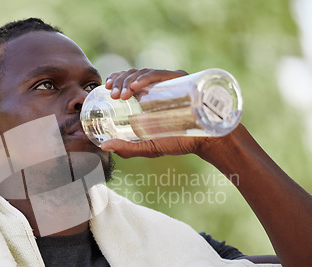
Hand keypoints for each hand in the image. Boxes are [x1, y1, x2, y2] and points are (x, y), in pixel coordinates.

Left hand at [102, 68, 217, 157]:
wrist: (208, 141)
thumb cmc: (179, 143)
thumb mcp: (148, 147)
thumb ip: (127, 149)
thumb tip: (104, 147)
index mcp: (149, 96)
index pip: (129, 80)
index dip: (117, 79)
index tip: (107, 88)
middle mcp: (159, 86)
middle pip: (134, 74)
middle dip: (120, 81)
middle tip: (113, 94)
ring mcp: (170, 81)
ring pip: (144, 73)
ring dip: (130, 81)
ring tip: (122, 94)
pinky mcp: (182, 80)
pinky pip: (160, 75)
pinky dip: (146, 79)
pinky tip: (135, 87)